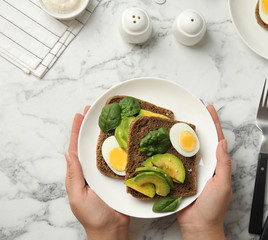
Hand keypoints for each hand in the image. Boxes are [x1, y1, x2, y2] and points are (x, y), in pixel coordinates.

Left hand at [65, 106, 129, 239]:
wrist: (112, 228)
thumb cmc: (92, 216)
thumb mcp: (78, 196)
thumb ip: (74, 175)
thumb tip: (68, 153)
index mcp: (80, 172)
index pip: (76, 147)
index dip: (77, 130)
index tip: (80, 114)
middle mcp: (93, 168)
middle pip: (92, 143)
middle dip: (93, 126)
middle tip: (97, 109)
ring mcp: (107, 171)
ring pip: (107, 147)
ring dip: (109, 132)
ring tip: (113, 116)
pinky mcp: (121, 174)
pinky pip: (121, 157)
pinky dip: (123, 145)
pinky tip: (127, 135)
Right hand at [176, 104, 231, 239]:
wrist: (198, 226)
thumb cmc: (213, 208)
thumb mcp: (222, 185)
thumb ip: (223, 164)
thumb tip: (222, 142)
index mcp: (217, 164)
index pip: (217, 139)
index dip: (213, 123)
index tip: (208, 108)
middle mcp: (204, 164)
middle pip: (201, 139)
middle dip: (198, 123)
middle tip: (191, 108)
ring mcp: (192, 169)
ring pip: (187, 147)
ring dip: (183, 134)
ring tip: (177, 120)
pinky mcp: (180, 176)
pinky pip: (175, 160)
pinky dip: (171, 149)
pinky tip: (164, 141)